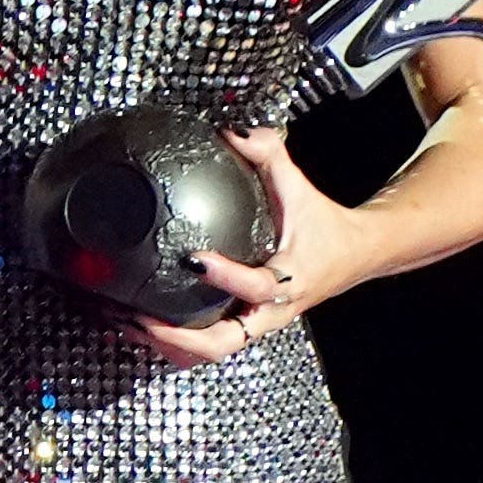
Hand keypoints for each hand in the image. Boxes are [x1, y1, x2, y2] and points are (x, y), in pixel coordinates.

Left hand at [131, 127, 369, 366]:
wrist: (354, 254)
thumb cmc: (324, 224)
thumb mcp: (298, 186)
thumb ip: (267, 153)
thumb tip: (231, 130)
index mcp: (290, 279)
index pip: (256, 286)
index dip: (226, 277)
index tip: (192, 259)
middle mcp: (272, 311)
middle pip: (224, 344)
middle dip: (178, 337)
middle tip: (140, 318)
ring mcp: (258, 325)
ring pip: (212, 353)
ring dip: (169, 344)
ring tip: (129, 324)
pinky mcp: (247, 327)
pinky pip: (210, 346)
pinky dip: (178, 343)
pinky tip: (146, 326)